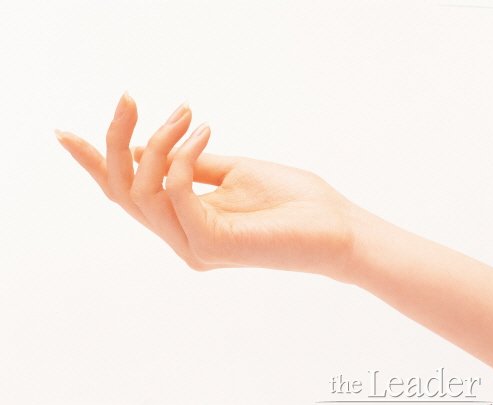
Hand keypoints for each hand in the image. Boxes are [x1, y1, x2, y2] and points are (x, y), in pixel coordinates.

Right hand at [56, 93, 355, 281]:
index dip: (95, 164)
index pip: (129, 194)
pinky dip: (182, 155)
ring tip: (187, 113)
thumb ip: (194, 164)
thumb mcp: (234, 171)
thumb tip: (161, 145)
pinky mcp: (210, 243)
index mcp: (185, 222)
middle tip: (131, 98)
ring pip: (141, 191)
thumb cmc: (292, 200)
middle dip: (116, 140)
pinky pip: (175, 191)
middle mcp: (181, 237)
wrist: (336, 227)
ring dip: (157, 141)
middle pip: (123, 192)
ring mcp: (193, 245)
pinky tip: (203, 131)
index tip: (65, 134)